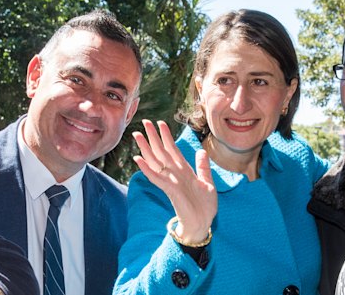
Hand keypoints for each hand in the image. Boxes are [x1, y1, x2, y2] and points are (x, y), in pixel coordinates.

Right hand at [132, 119, 217, 243]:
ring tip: (137, 135)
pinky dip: (147, 169)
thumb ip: (203, 167)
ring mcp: (171, 181)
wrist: (202, 223)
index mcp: (184, 171)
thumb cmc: (205, 206)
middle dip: (153, 137)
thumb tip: (201, 151)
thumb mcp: (208, 183)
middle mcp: (175, 174)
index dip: (167, 136)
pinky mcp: (170, 190)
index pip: (173, 150)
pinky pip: (156, 177)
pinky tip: (138, 159)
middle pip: (161, 152)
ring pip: (155, 162)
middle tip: (144, 121)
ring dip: (146, 148)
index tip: (161, 123)